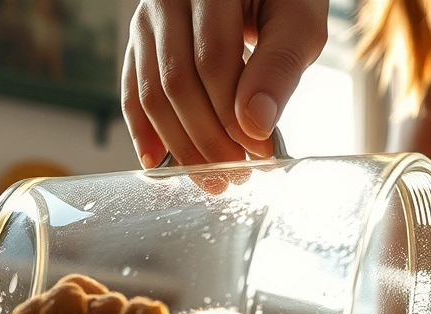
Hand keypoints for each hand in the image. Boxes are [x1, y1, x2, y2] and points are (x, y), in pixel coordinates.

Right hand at [121, 0, 328, 167]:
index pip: (212, 60)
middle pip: (177, 82)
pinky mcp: (140, 40)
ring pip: (152, 93)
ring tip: (212, 177)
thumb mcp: (297, 22)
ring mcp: (147, 19)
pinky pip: (133, 91)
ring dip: (180, 145)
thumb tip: (256, 124)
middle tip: (236, 174)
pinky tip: (161, 162)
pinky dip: (145, 131)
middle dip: (207, 139)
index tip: (260, 152)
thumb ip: (279, 66)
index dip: (233, 114)